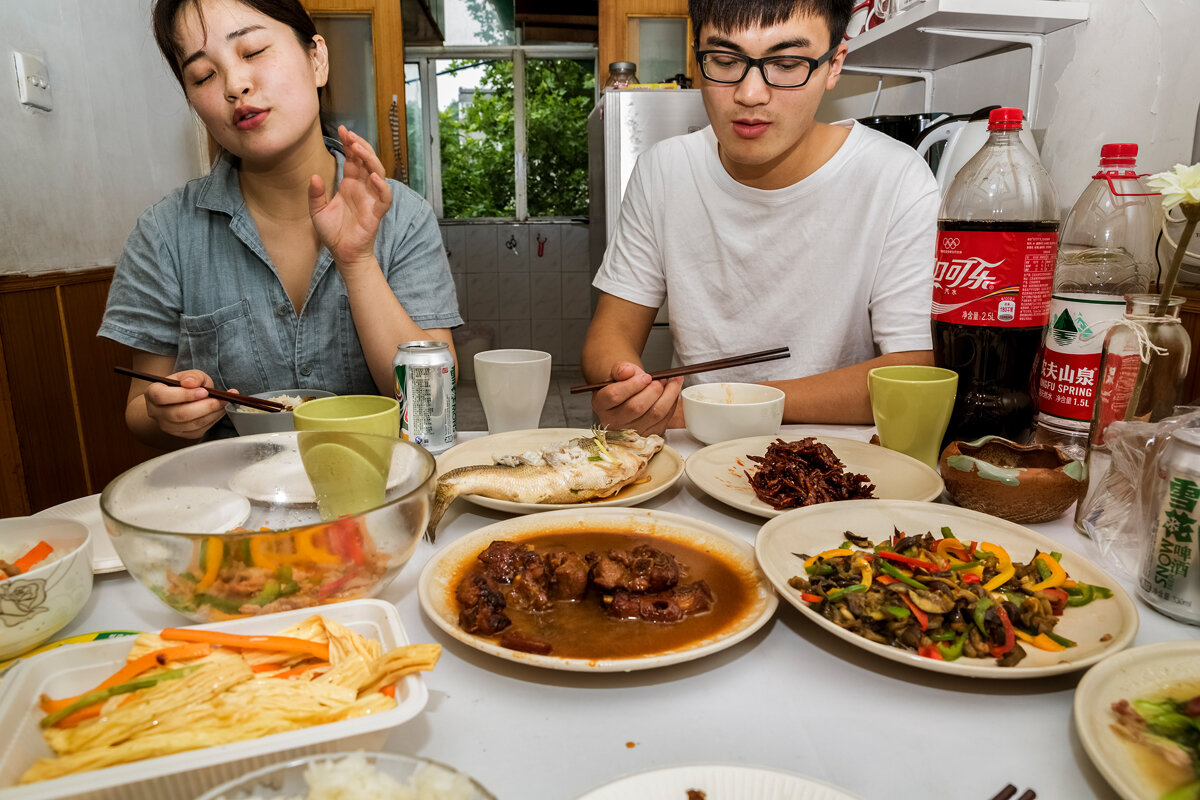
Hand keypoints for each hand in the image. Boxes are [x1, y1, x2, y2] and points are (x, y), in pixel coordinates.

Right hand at [142, 370, 229, 439]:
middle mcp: (156, 412)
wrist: (177, 400)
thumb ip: (192, 376)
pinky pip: (199, 430)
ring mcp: (168, 426)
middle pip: (179, 414)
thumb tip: (191, 383)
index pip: (163, 397)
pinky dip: (213, 420)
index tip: (204, 391)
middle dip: (205, 406)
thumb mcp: (187, 375)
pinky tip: (219, 410)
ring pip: (191, 425)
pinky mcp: (181, 434)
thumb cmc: (182, 386)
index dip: (185, 395)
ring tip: (224, 403)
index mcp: (152, 394)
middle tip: (221, 399)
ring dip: (212, 414)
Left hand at [309, 125, 392, 271]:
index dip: (350, 144)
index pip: (353, 159)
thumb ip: (316, 194)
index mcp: (350, 185)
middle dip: (360, 146)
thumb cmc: (333, 233)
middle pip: (367, 161)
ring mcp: (371, 198)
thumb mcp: (317, 211)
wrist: (343, 254)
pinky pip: (384, 197)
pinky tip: (373, 176)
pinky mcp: (376, 212)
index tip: (342, 130)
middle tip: (350, 135)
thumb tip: (314, 176)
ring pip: (378, 173)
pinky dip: (382, 186)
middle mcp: (363, 188)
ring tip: (359, 149)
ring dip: (370, 160)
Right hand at [590, 362, 682, 436]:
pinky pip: (665, 419)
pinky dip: (672, 403)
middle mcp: (613, 421)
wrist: (629, 397)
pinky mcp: (647, 435)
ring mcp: (630, 432)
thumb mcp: (617, 373)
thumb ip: (620, 368)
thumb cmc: (623, 384)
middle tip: (660, 379)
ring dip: (668, 395)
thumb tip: (627, 371)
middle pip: (636, 407)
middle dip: (653, 390)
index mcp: (601, 404)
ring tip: (671, 382)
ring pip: (654, 414)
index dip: (633, 384)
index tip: (646, 377)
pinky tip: (672, 393)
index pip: (614, 395)